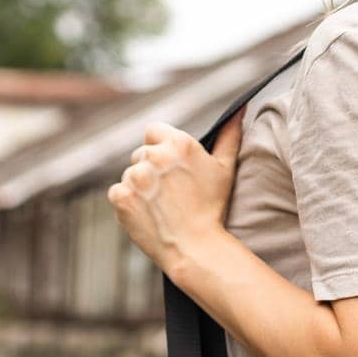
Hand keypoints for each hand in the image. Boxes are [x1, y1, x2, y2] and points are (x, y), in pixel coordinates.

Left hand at [107, 110, 243, 278]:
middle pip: (140, 154)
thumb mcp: (225, 168)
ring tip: (160, 206)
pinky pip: (116, 192)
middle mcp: (154, 156)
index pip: (153, 131)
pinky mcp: (121, 197)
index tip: (168, 167)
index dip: (159, 148)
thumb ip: (229, 135)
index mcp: (178, 143)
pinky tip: (146, 213)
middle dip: (150, 169)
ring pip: (129, 174)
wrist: (195, 248)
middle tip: (169, 193)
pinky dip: (127, 201)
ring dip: (139, 186)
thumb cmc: (212, 208)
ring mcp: (135, 177)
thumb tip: (241, 108)